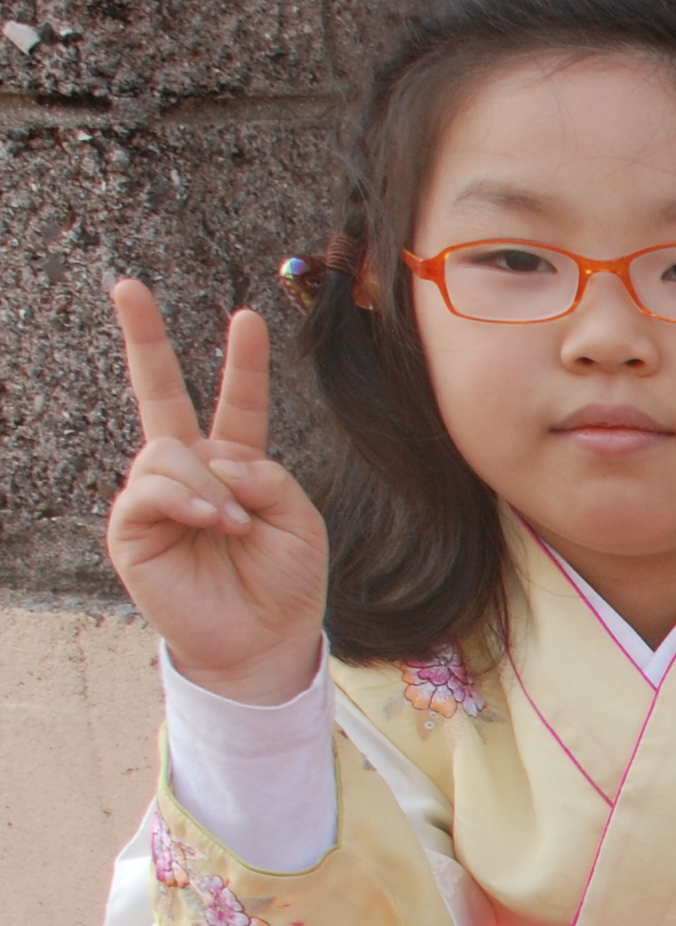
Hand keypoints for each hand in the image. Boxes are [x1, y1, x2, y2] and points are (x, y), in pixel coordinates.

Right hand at [104, 279, 327, 706]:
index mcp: (237, 464)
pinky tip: (211, 521)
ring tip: (233, 525)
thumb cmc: (285, 583)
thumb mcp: (299, 521)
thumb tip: (216, 458)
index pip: (237, 404)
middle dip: (143, 338)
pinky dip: (187, 499)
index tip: (247, 317)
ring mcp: (157, 494)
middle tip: (125, 286)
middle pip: (160, 394)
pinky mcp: (133, 525)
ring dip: (209, 485)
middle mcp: (191, 471)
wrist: (264, 639)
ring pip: (168, 450)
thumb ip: (269, 476)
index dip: (242, 363)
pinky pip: (151, 488)